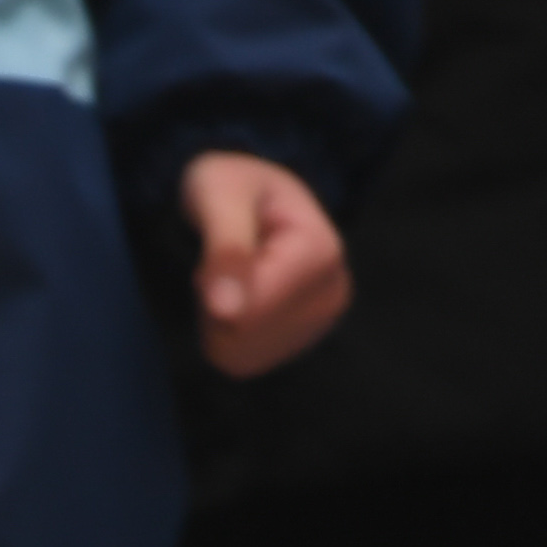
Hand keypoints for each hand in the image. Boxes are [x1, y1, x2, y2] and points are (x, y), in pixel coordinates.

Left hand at [184, 151, 350, 378]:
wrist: (251, 196)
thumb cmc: (232, 185)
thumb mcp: (219, 195)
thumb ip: (225, 250)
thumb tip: (226, 313)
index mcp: (323, 252)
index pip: (250, 310)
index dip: (214, 284)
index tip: (221, 240)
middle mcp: (332, 294)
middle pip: (243, 336)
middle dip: (215, 301)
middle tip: (223, 257)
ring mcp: (320, 323)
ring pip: (238, 354)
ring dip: (216, 319)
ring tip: (233, 274)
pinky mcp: (299, 342)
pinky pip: (240, 362)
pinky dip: (223, 334)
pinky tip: (238, 296)